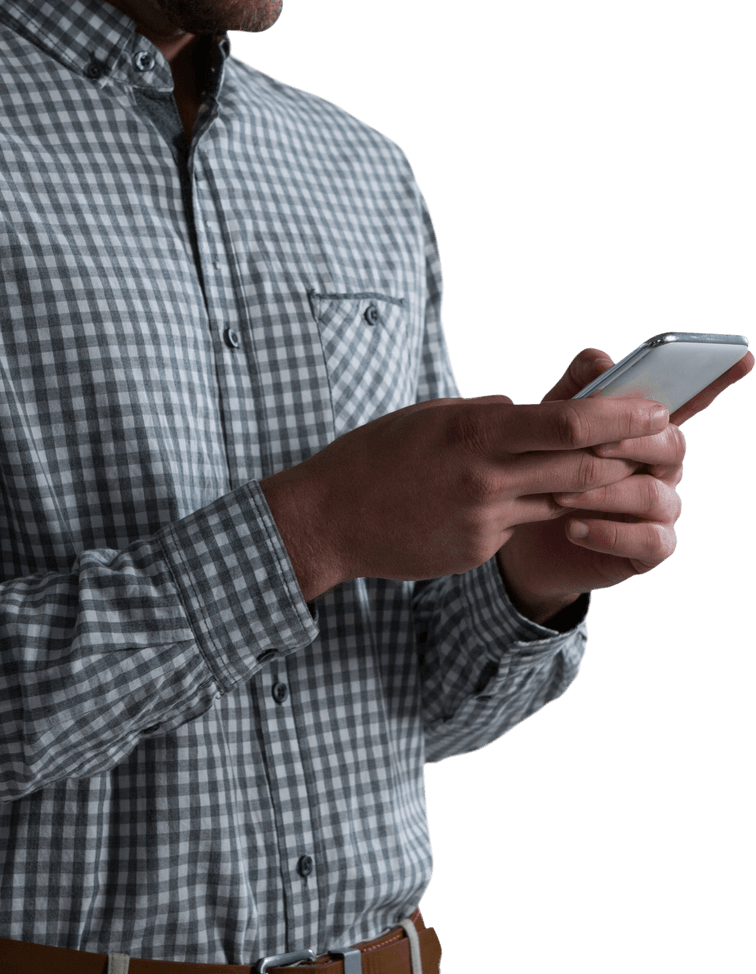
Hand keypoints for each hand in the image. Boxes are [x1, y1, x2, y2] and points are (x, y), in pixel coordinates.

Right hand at [260, 380, 671, 600]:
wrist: (329, 521)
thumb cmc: (373, 458)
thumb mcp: (429, 416)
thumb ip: (486, 416)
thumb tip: (529, 413)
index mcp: (474, 434)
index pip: (569, 423)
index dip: (621, 417)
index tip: (654, 408)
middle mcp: (486, 480)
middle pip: (583, 467)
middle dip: (629, 454)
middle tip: (657, 440)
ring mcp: (484, 521)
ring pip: (561, 500)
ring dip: (593, 485)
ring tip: (614, 470)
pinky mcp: (478, 550)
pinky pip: (520, 523)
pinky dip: (530, 508)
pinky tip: (514, 499)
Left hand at [496, 346, 752, 615]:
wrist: (521, 537)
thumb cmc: (542, 473)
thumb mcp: (549, 428)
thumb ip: (575, 392)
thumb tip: (600, 359)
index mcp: (645, 432)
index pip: (687, 402)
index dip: (716, 380)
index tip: (742, 356)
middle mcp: (663, 468)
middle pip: (671, 446)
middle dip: (635, 443)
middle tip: (593, 446)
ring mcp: (660, 509)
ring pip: (654, 494)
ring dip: (606, 493)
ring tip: (559, 498)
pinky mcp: (648, 548)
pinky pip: (648, 540)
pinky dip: (609, 534)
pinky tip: (573, 529)